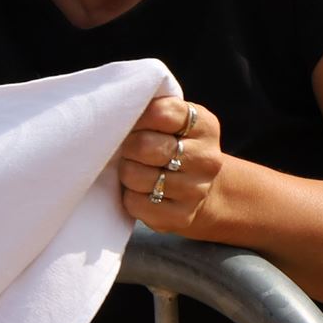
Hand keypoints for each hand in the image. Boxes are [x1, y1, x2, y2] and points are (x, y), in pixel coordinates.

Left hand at [115, 93, 224, 232]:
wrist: (199, 191)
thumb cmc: (172, 146)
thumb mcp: (173, 122)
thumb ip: (153, 110)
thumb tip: (116, 106)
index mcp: (204, 126)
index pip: (160, 112)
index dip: (137, 117)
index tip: (133, 123)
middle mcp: (206, 158)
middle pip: (145, 146)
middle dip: (128, 147)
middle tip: (129, 150)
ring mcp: (196, 190)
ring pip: (137, 176)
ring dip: (127, 173)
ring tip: (135, 170)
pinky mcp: (181, 216)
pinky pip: (136, 203)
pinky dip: (130, 197)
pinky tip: (141, 192)